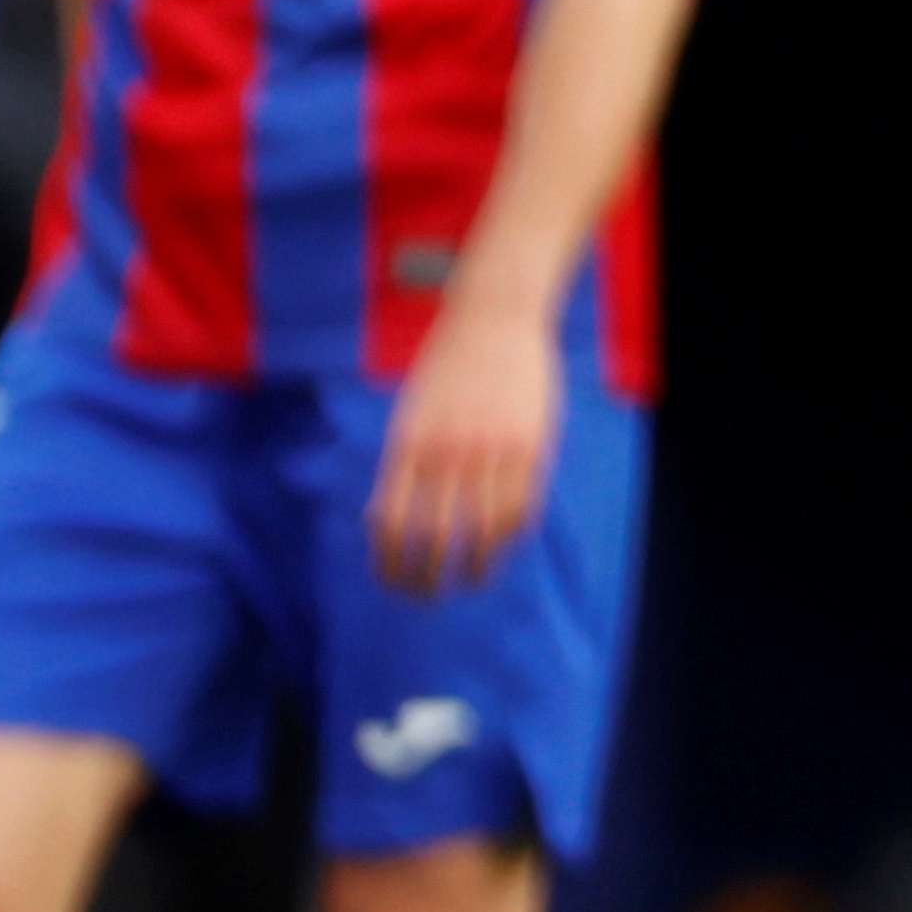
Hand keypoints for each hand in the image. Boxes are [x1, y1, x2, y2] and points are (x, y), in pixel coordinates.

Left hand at [368, 298, 561, 594]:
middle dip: (428, 579)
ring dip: (475, 568)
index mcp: (409, 443)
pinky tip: (502, 545)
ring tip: (471, 580)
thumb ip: (400, 465)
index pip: (390, 524)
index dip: (389, 565)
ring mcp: (492, 448)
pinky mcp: (531, 444)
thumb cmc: (447, 367)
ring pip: (483, 531)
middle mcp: (448, 451)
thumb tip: (381, 523)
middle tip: (429, 595)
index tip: (393, 583)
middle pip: (434, 537)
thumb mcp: (409, 413)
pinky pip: (521, 507)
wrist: (494, 317)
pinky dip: (509, 536)